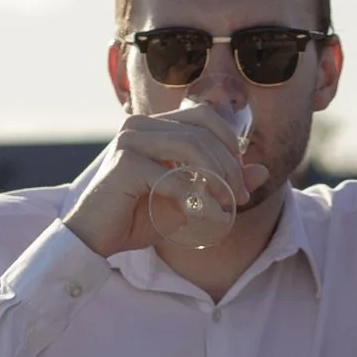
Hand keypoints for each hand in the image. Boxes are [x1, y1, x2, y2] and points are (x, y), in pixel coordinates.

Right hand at [63, 107, 258, 261]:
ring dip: (218, 177)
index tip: (241, 179)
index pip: (204, 116)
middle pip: (203, 130)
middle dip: (229, 165)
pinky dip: (197, 199)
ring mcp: (130, 141)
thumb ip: (222, 184)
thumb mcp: (187, 201)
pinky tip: (205, 218)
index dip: (230, 143)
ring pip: (192, 146)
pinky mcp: (125, 165)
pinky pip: (174, 177)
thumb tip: (262, 172)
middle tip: (240, 198)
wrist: (93, 239)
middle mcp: (140, 126)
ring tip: (225, 205)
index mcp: (153, 126)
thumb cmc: (135, 218)